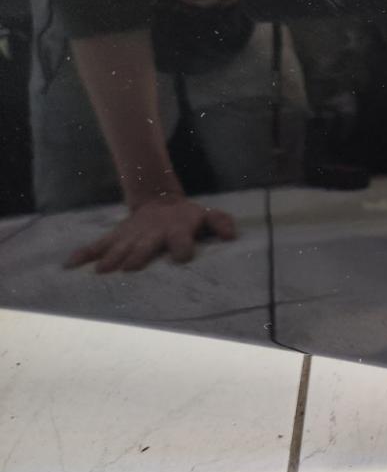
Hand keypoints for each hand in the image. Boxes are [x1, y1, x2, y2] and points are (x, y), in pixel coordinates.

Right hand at [66, 195, 236, 272]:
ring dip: (111, 257)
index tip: (182, 257)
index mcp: (177, 229)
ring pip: (120, 246)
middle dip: (139, 255)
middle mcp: (152, 233)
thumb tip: (231, 235)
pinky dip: (83, 253)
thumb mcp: (208, 216)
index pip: (181, 240)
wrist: (160, 201)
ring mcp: (131, 235)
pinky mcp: (116, 237)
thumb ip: (220, 223)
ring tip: (101, 270)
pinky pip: (97, 245)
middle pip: (145, 245)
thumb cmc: (188, 217)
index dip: (183, 247)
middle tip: (130, 267)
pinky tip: (69, 265)